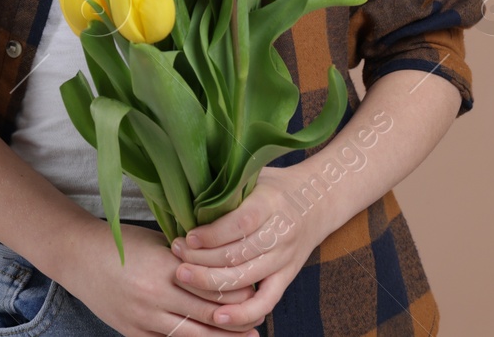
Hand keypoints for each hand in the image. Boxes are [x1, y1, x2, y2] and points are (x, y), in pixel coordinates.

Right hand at [53, 216, 263, 335]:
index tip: (258, 290)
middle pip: (210, 316)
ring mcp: (144, 320)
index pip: (213, 287)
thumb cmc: (120, 243)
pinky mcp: (134, 333)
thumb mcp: (157, 241)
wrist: (77, 257)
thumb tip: (224, 264)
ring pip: (193, 336)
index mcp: (164, 268)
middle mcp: (155, 298)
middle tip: (261, 318)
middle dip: (239, 321)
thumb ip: (187, 257)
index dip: (239, 292)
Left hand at [166, 164, 338, 330]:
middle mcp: (280, 233)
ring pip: (245, 279)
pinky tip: (217, 317)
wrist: (318, 201)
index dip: (212, 234)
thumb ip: (228, 188)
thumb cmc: (275, 186)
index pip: (240, 224)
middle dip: (201, 259)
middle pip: (238, 255)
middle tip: (176, 255)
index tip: (187, 237)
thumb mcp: (254, 176)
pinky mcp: (287, 276)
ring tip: (183, 276)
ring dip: (210, 282)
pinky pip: (266, 302)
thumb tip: (186, 195)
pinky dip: (242, 313)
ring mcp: (285, 258)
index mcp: (270, 203)